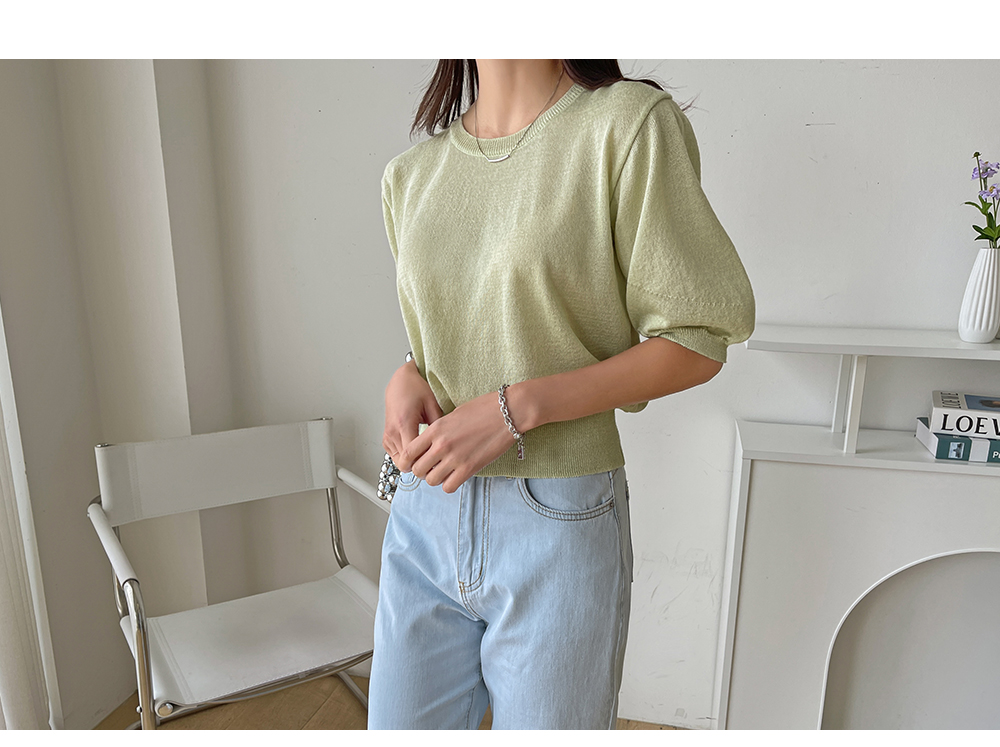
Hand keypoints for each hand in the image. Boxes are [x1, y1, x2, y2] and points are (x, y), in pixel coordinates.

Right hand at [383, 360, 444, 460]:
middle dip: (420, 466)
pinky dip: (407, 457)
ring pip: (399, 463)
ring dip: (413, 462)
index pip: (410, 457)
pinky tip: (419, 451)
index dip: (425, 464)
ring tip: (428, 455)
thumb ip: (437, 428)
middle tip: (435, 462)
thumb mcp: (433, 405)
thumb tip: (445, 446)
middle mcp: (392, 431)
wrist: (401, 381)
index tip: (438, 464)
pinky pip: (396, 456)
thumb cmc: (416, 389)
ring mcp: (388, 436)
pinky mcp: (386, 438)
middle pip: (404, 463)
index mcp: (404, 423)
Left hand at [394, 389, 517, 493]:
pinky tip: (456, 476)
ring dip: (436, 478)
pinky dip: (450, 484)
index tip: (414, 462)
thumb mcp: (454, 415)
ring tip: (445, 471)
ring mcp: (455, 458)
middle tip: (431, 467)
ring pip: (431, 480)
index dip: (408, 461)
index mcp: (435, 429)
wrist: (508, 412)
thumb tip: (430, 444)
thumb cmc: (484, 409)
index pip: (408, 452)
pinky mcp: (469, 468)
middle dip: (422, 471)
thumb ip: (439, 430)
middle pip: (417, 470)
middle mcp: (441, 445)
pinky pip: (449, 486)